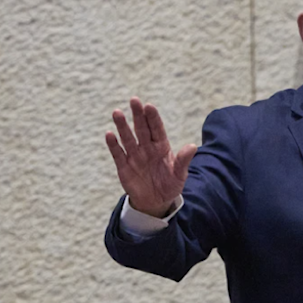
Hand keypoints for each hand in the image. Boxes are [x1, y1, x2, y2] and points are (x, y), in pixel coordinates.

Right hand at [105, 97, 196, 217]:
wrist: (156, 201)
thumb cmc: (170, 184)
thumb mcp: (179, 174)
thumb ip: (183, 161)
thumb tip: (193, 147)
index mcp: (161, 146)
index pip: (157, 128)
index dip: (153, 117)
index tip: (149, 106)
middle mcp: (147, 147)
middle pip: (141, 128)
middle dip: (138, 115)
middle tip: (134, 100)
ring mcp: (134, 156)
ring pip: (127, 138)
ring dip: (122, 126)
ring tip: (117, 112)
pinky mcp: (124, 167)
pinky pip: (118, 154)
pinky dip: (113, 145)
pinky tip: (109, 134)